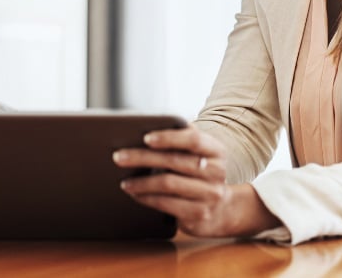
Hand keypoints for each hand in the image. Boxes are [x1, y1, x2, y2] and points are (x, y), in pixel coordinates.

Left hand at [112, 126, 279, 237]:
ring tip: (124, 181)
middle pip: (174, 161)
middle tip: (119, 157)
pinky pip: (167, 204)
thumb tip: (144, 126)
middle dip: (142, 158)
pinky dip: (147, 198)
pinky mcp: (200, 214)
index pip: (193, 139)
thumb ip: (180, 138)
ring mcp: (210, 195)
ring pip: (168, 184)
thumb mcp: (197, 153)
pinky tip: (136, 194)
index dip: (169, 137)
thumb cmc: (200, 172)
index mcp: (216, 150)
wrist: (222, 208)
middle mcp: (217, 172)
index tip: (146, 137)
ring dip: (141, 182)